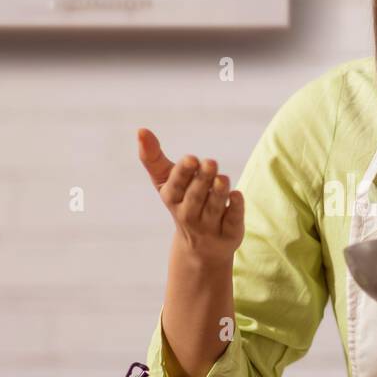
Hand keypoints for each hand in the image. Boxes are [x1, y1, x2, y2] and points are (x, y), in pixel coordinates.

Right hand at [137, 128, 243, 263]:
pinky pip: (232, 220)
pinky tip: (237, 195)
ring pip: (214, 208)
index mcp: (172, 199)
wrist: (201, 247)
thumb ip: (153, 157)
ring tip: (223, 178)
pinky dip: (235, 208)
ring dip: (219, 192)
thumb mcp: (166, 181)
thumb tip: (140, 129)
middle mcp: (188, 215)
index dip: (183, 173)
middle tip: (210, 162)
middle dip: (202, 180)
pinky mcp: (229, 234)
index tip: (191, 158)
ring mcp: (208, 227)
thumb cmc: (182, 201)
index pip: (175, 186)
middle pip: (195, 197)